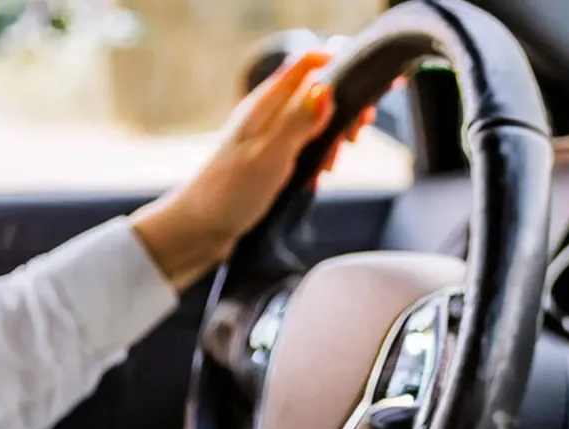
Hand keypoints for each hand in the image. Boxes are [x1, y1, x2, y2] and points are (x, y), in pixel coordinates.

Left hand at [131, 51, 379, 291]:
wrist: (201, 227)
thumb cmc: (229, 193)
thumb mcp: (269, 157)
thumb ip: (297, 123)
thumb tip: (327, 89)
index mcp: (266, 103)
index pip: (310, 62)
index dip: (343, 67)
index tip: (367, 97)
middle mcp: (268, 111)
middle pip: (318, 87)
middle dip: (344, 108)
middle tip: (353, 140)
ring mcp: (269, 132)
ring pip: (315, 117)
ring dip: (333, 137)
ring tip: (331, 166)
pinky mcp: (271, 154)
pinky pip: (306, 143)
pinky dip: (320, 156)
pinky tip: (318, 177)